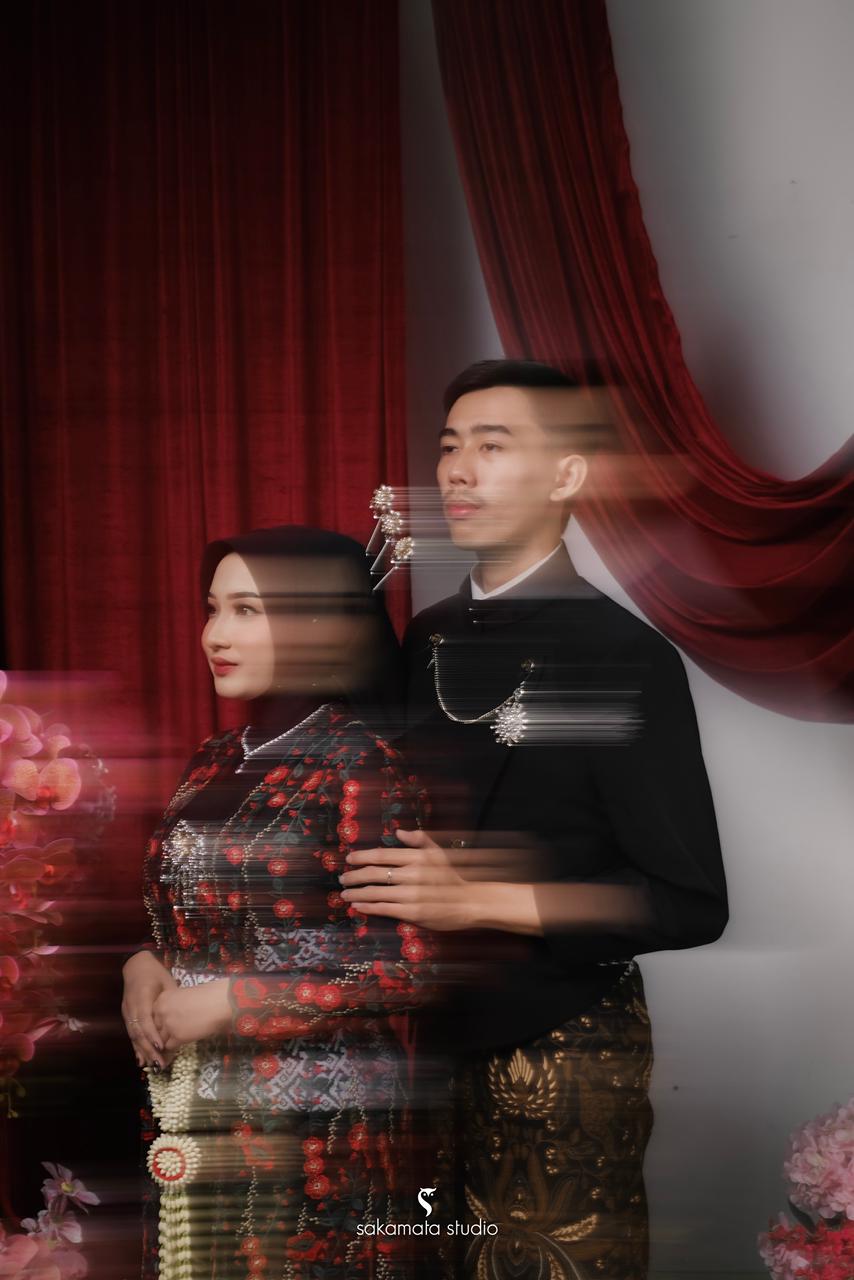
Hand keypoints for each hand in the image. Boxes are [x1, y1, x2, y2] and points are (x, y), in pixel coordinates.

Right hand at [121, 950, 177, 1069]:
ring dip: (142, 1051)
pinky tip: (141, 1059)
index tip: (161, 1047)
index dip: (152, 1034)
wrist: (136, 966)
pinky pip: (131, 1033)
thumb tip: (182, 1019)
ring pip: (133, 1035)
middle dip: (148, 1049)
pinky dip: (137, 1046)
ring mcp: (127, 1012)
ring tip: (152, 1065)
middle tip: (160, 1064)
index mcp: (142, 996)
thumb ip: (171, 1001)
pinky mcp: (127, 1016)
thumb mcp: (167, 983)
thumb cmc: (155, 973)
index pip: (145, 1019)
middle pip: (138, 1032)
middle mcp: (131, 1007)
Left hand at [151, 979, 232, 1051]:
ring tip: (166, 1051)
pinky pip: (169, 1047)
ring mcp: (168, 1024)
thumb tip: (175, 1016)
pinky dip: (171, 1051)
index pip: (153, 1015)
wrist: (220, 1002)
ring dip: (164, 1045)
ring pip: (160, 1039)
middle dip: (160, 1035)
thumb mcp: (186, 996)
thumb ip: (176, 1006)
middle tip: (165, 1040)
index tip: (163, 1029)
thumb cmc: (209, 995)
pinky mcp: (177, 1036)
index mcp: (163, 998)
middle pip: (154, 1028)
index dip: (158, 1024)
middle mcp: (161, 1011)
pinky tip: (172, 1055)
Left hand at [339, 828, 484, 930]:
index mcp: (418, 857)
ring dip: (356, 893)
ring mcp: (412, 895)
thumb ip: (419, 839)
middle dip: (354, 875)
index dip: (362, 856)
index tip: (349, 859)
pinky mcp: (412, 913)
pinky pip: (384, 909)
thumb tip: (397, 831)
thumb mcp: (438, 853)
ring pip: (376, 892)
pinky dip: (368, 906)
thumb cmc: (450, 877)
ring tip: (344, 893)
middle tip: (342, 877)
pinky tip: (357, 905)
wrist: (468, 903)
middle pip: (375, 873)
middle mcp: (413, 874)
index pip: (383, 855)